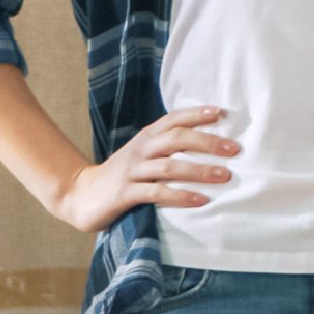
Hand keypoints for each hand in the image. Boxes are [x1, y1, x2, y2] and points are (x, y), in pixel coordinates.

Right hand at [52, 106, 236, 229]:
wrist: (79, 194)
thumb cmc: (120, 176)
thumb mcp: (141, 156)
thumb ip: (165, 149)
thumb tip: (205, 145)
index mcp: (145, 138)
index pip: (173, 119)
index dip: (195, 114)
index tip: (220, 113)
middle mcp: (140, 150)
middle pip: (176, 139)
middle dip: (207, 142)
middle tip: (234, 149)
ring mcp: (131, 171)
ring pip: (169, 166)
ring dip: (200, 170)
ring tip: (225, 175)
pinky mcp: (124, 194)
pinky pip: (156, 193)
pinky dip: (180, 196)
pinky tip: (200, 200)